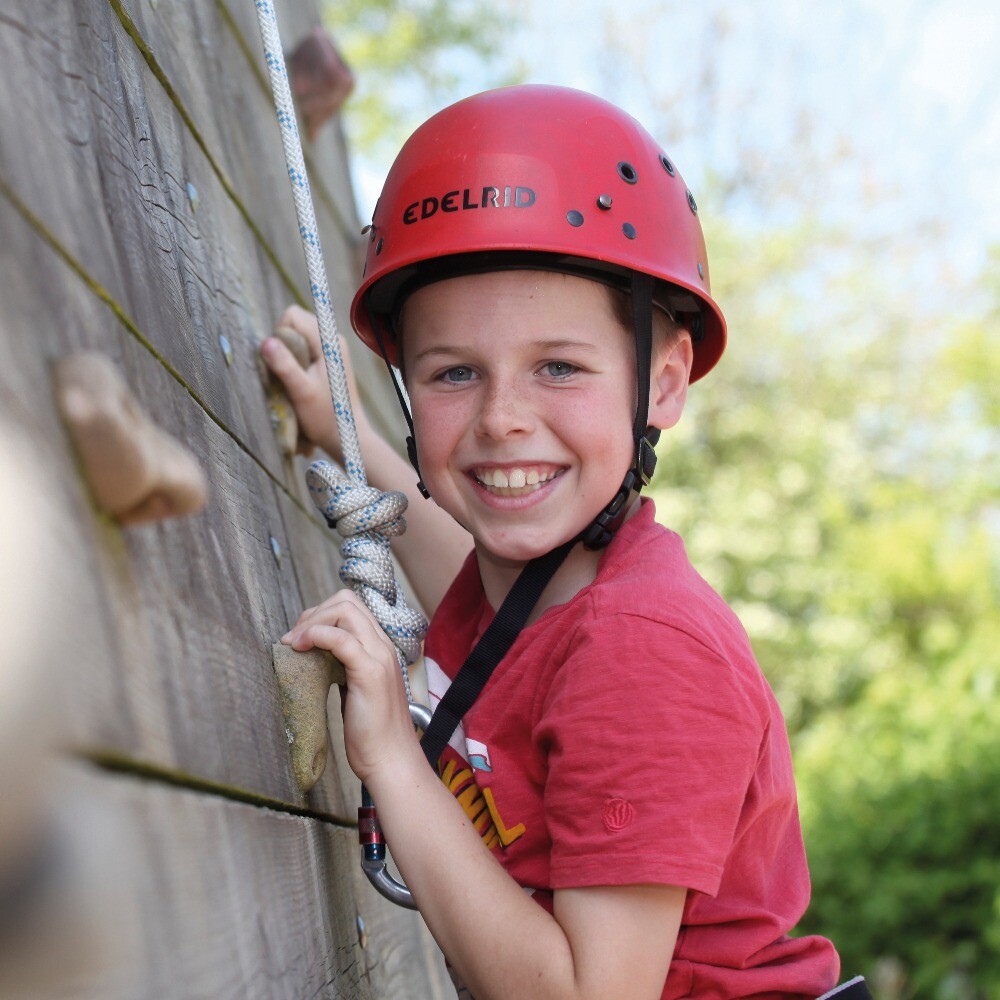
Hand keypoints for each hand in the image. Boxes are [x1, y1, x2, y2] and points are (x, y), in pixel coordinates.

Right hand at [260, 305, 369, 460]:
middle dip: (282, 343)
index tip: (283, 361)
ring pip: (297, 336)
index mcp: (329, 341)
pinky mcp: (328, 359)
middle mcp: (332, 339)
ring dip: (288, 354)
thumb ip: (284, 365)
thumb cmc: (326, 417)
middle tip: (289, 372)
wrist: (346, 435)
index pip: (292, 315)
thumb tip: (265, 342)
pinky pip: (303, 348)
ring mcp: (331, 348)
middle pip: (294, 322)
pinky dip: (295, 361)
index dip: (279, 334)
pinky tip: (300, 381)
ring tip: (294, 379)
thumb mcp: (301, 392)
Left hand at [282, 590, 419, 783]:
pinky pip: (341, 639)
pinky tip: (301, 649)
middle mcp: (383, 646)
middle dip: (314, 613)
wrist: (391, 761)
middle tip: (294, 639)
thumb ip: (343, 668)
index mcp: (381, 648)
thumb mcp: (355, 691)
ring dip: (312, 622)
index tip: (300, 638)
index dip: (321, 615)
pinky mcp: (370, 673)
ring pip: (345, 611)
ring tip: (294, 644)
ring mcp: (379, 657)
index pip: (352, 607)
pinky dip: (316, 635)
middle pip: (347, 601)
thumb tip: (315, 656)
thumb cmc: (371, 734)